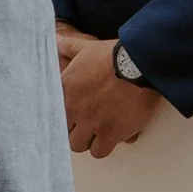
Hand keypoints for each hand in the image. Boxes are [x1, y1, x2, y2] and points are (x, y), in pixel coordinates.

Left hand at [61, 31, 160, 158]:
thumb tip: (57, 40)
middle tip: (89, 124)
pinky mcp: (110, 134)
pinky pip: (100, 151)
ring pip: (80, 145)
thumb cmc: (114, 55)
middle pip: (66, 133)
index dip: (65, 116)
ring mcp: (90, 123)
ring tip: (101, 131)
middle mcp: (73, 110)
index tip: (74, 115)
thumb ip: (68, 46)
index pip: (53, 114)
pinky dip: (106, 145)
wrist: (139, 64)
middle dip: (76, 130)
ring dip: (89, 140)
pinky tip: (114, 135)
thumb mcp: (86, 47)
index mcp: (64, 90)